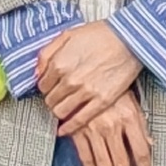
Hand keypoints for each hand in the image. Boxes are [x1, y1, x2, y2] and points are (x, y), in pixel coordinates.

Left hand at [35, 20, 142, 134]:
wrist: (128, 40)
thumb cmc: (100, 35)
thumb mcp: (67, 35)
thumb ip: (47, 54)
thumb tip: (37, 72)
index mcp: (60, 63)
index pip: (42, 85)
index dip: (45, 87)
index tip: (50, 87)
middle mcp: (70, 80)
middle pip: (50, 99)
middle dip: (52, 99)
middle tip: (57, 97)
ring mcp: (86, 92)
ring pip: (61, 111)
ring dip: (59, 111)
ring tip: (63, 107)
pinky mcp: (101, 101)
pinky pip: (79, 120)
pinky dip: (69, 127)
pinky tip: (65, 129)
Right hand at [70, 90, 153, 165]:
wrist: (86, 73)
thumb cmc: (113, 88)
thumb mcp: (133, 102)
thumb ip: (141, 125)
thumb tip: (151, 146)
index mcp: (129, 118)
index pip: (141, 152)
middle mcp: (112, 125)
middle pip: (121, 162)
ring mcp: (93, 129)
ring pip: (104, 163)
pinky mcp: (78, 130)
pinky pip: (85, 158)